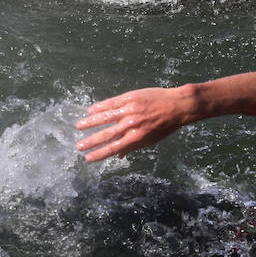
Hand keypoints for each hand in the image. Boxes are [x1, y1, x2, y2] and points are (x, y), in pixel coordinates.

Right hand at [75, 86, 192, 161]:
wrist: (177, 105)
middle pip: (107, 134)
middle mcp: (132, 124)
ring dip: (90, 122)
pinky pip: (112, 103)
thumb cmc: (165, 125)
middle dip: (91, 141)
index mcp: (137, 137)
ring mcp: (130, 109)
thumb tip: (119, 156)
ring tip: (78, 126)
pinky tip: (90, 110)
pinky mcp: (130, 97)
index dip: (100, 154)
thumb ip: (133, 147)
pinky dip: (100, 107)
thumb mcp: (151, 140)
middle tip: (78, 146)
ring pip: (106, 117)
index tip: (88, 158)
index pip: (114, 148)